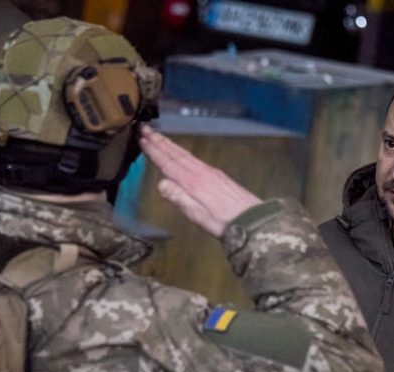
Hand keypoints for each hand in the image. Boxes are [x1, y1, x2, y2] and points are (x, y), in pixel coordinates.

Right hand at [138, 124, 260, 237]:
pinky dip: (181, 151)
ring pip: (185, 154)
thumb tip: (160, 183)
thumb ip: (180, 198)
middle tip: (144, 128)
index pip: (168, 163)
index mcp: (192, 182)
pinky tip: (179, 152)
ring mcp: (209, 171)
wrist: (252, 220)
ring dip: (169, 144)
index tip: (141, 140)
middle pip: (176, 154)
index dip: (154, 152)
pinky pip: (193, 158)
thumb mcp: (198, 215)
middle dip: (160, 141)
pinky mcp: (217, 174)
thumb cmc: (223, 222)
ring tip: (157, 135)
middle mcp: (200, 172)